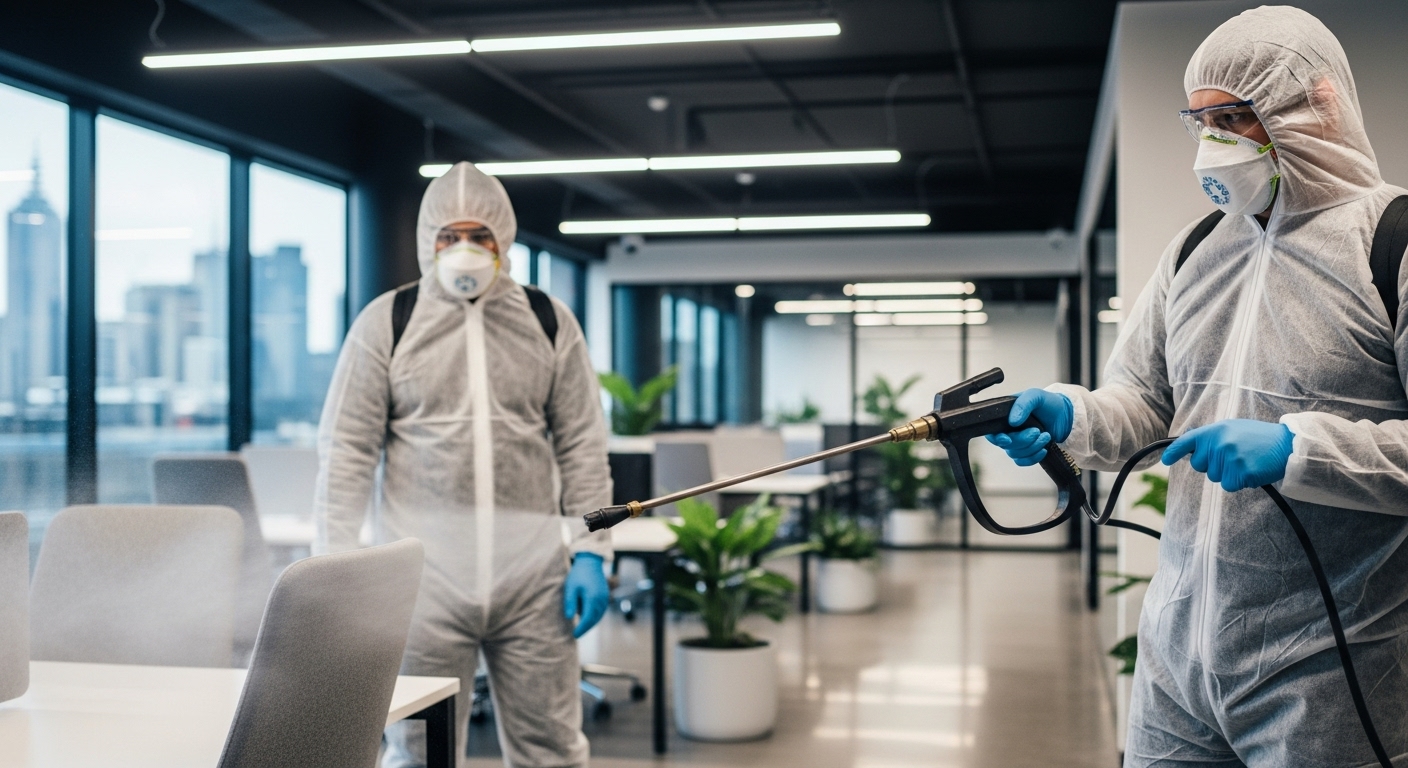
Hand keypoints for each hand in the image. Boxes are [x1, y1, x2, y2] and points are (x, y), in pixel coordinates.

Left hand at [563, 553, 609, 637]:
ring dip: (590, 622)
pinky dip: (594, 616)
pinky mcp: (605, 596)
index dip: (581, 628)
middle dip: (586, 627)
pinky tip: (586, 616)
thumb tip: (569, 618)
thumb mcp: (571, 587)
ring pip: (598, 616)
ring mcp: (605, 598)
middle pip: (594, 619)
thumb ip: (570, 603)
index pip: (588, 619)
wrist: (590, 561)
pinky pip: (600, 611)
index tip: (574, 635)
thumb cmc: (578, 574)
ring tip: (581, 627)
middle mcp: (601, 600)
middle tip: (576, 634)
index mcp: (592, 598)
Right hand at [984, 389, 1073, 466]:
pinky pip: (1023, 461)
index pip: (991, 432)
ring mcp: (1017, 442)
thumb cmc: (1047, 403)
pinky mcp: (1027, 451)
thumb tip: (1012, 421)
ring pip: (1015, 454)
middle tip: (1037, 431)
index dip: (996, 438)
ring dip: (1032, 447)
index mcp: (1004, 417)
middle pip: (1005, 445)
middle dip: (1023, 440)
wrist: (1065, 415)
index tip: (1007, 438)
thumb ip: (1023, 404)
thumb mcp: (1035, 395)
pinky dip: (1033, 457)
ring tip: (1046, 436)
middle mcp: (1008, 431)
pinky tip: (1044, 449)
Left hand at [1161, 419, 1293, 491]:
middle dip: (1212, 465)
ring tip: (1246, 461)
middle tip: (1233, 456)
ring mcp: (1229, 459)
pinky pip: (1229, 486)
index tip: (1165, 461)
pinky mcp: (1241, 473)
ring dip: (1228, 474)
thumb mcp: (1233, 429)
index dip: (1174, 452)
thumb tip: (1189, 445)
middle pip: (1199, 466)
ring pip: (1215, 477)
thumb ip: (1212, 437)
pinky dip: (1239, 482)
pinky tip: (1251, 471)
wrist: (1287, 444)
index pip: (1188, 441)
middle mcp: (1219, 444)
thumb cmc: (1259, 437)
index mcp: (1216, 430)